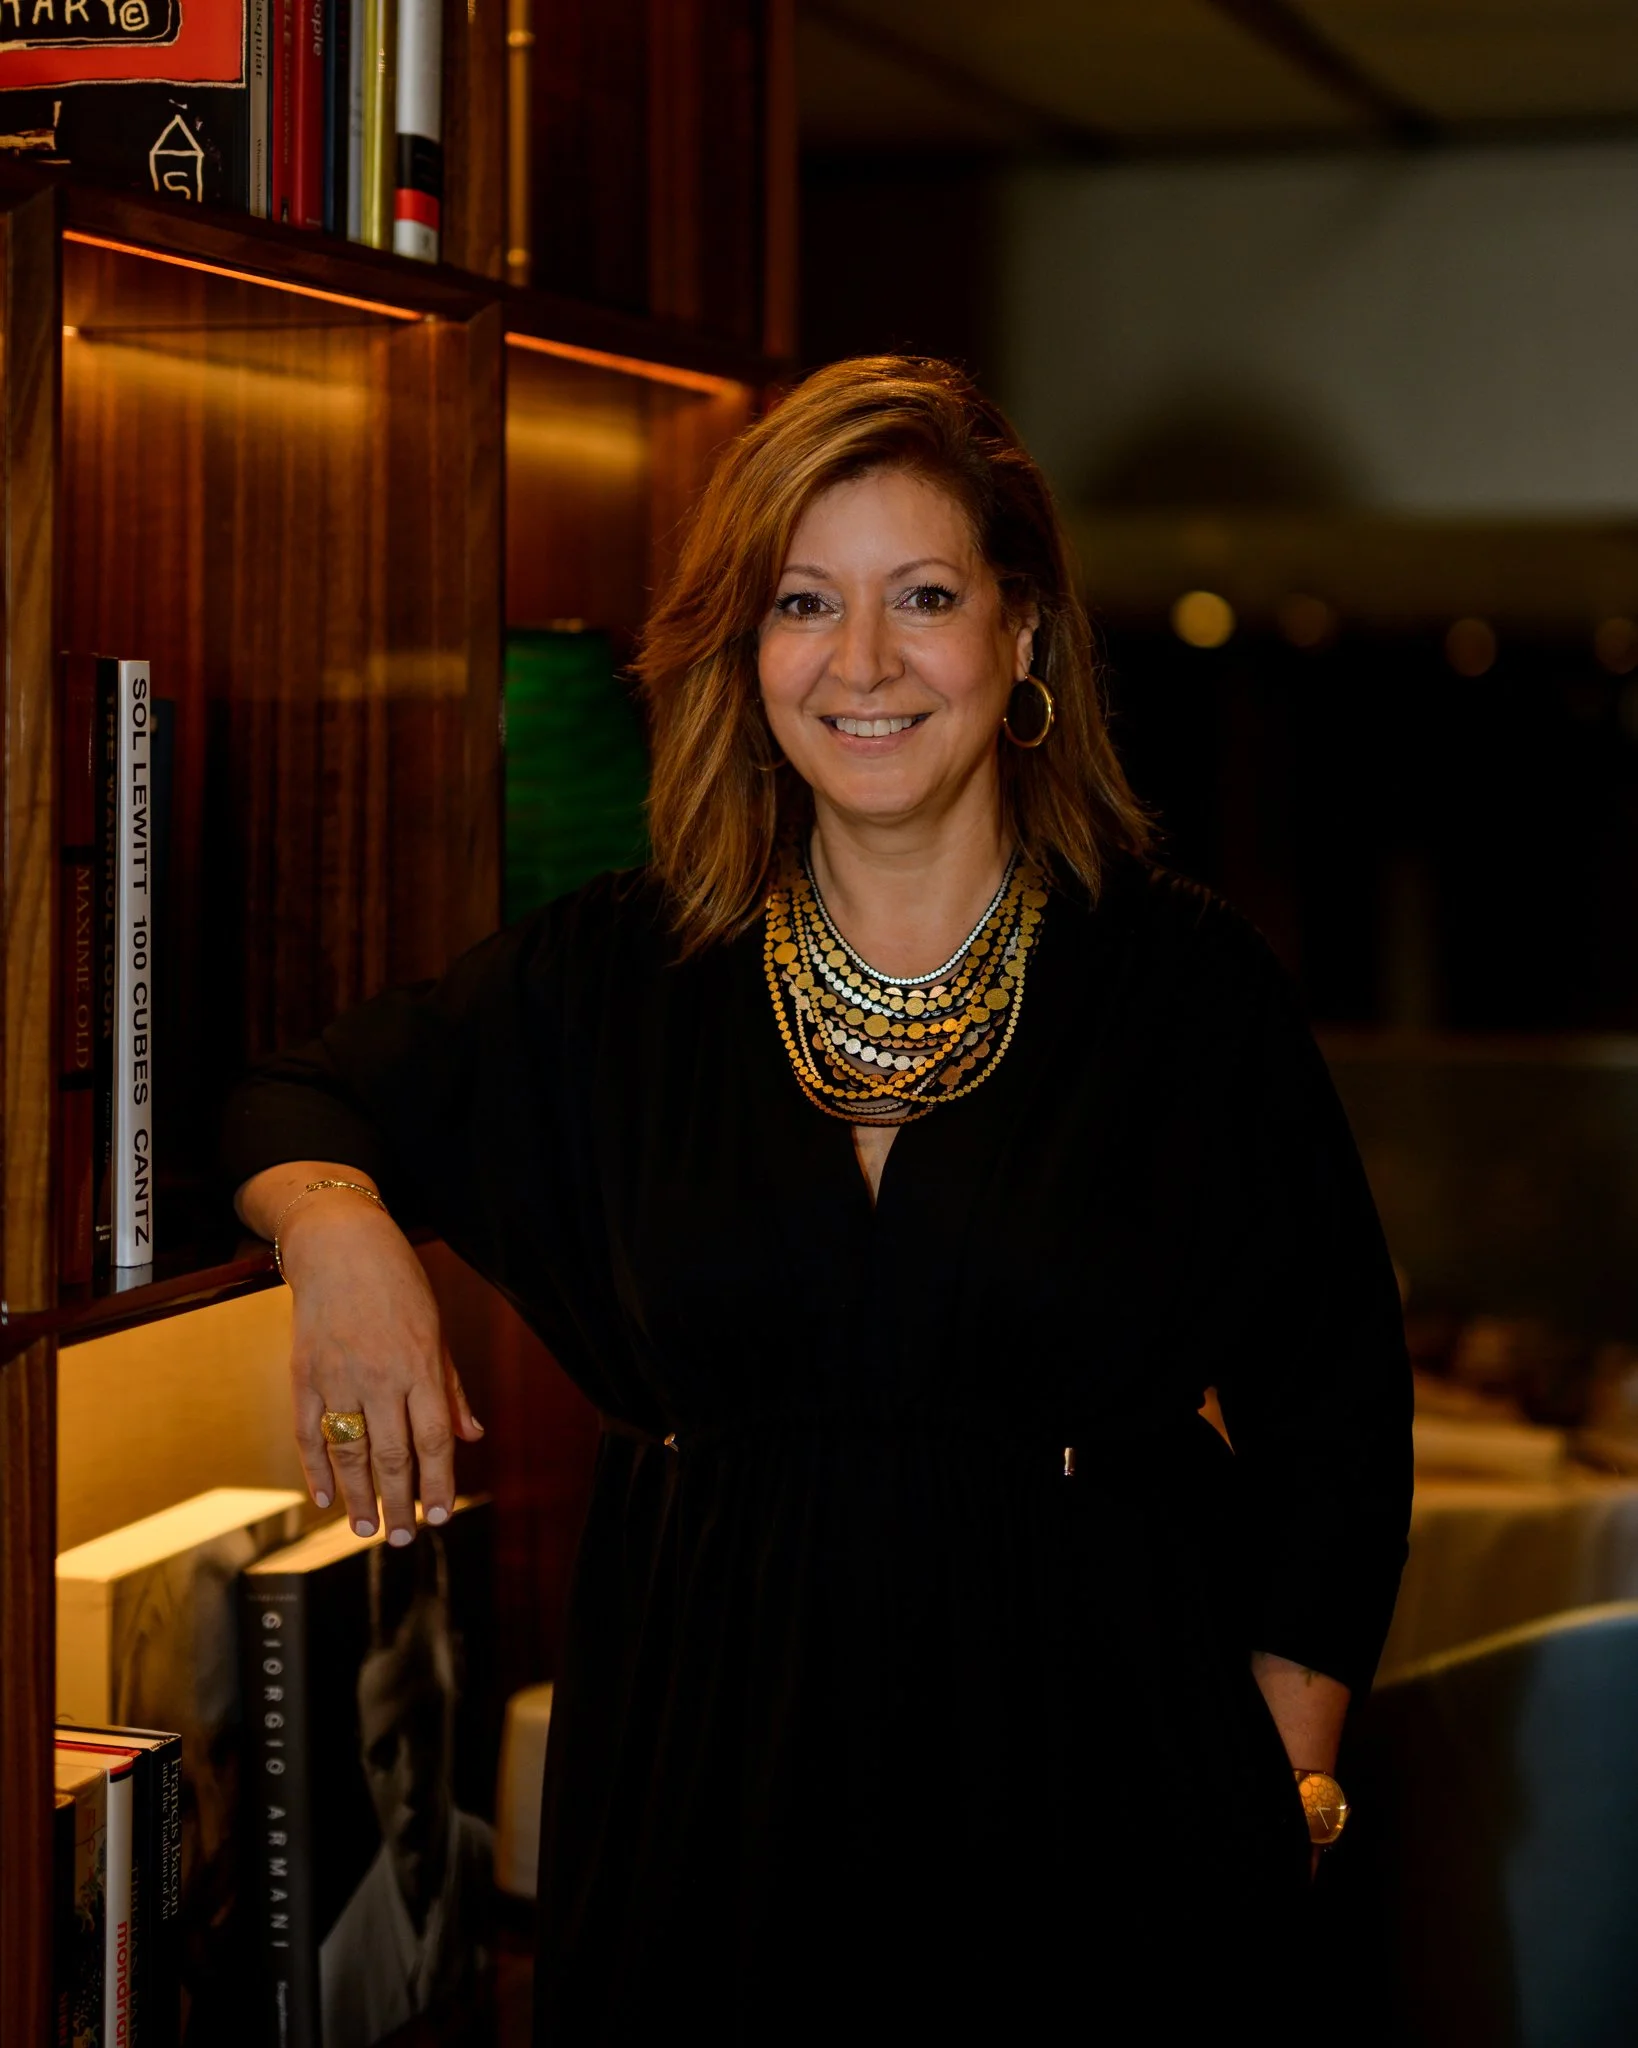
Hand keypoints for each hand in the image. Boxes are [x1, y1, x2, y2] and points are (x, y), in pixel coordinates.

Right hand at [276, 1186, 483, 1540]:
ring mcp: (338, 1376)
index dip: (437, 1483)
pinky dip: (315, 1468)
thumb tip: (471, 1436)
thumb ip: (451, 1388)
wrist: (340, 1244)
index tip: (440, 1518)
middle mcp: (380, 1375)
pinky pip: (308, 1432)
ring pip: (348, 1452)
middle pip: (390, 1455)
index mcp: (420, 1365)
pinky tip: (324, 1497)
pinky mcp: (304, 1374)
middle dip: (399, 1503)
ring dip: (358, 1496)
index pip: (432, 1439)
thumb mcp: (436, 1329)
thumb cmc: (398, 1284)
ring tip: (366, 1528)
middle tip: (402, 1539)